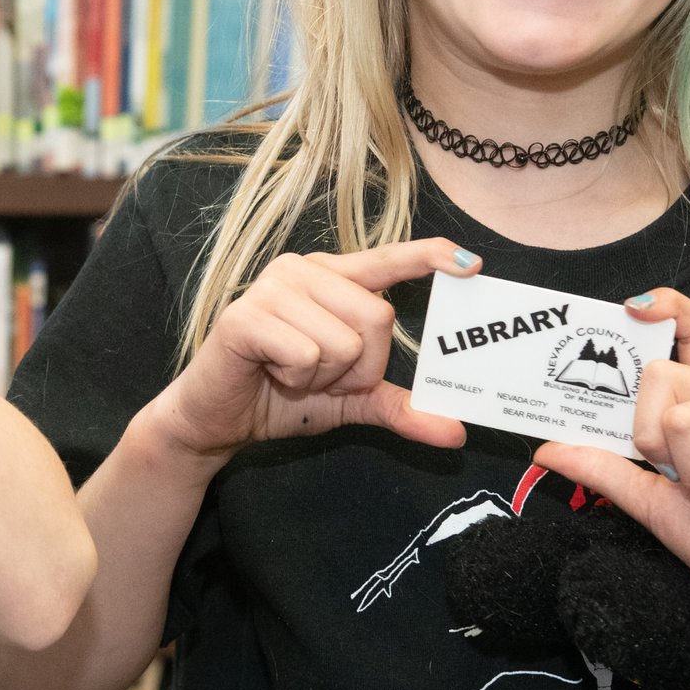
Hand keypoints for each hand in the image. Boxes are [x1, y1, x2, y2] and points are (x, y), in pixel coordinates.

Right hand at [147, 240, 476, 461]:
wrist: (217, 420)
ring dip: (326, 377)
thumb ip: (400, 407)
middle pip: (377, 317)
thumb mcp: (351, 401)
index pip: (388, 259)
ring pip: (345, 341)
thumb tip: (456, 432)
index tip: (472, 264)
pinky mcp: (246, 315)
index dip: (430, 257)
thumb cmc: (281, 396)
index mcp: (331, 277)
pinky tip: (272, 373)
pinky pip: (307, 354)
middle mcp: (303, 270)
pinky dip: (298, 379)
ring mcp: (272, 287)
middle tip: (323, 376)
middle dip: (361, 367)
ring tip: (292, 374)